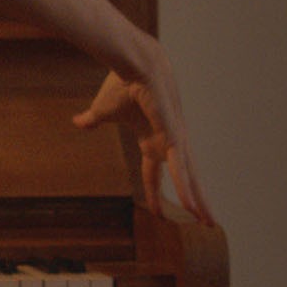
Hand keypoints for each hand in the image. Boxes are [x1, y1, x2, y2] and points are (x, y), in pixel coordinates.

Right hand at [73, 69, 212, 225]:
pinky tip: (192, 205)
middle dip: (194, 201)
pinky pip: (181, 168)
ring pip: (190, 178)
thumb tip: (76, 122)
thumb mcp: (103, 110)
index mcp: (152, 138)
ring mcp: (175, 140)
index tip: (157, 211)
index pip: (154, 172)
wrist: (133, 63)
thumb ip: (92, 120)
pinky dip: (186, 187)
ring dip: (200, 201)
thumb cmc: (120, 83)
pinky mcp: (175, 136)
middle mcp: (169, 142)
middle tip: (204, 222)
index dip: (155, 192)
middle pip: (183, 179)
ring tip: (209, 222)